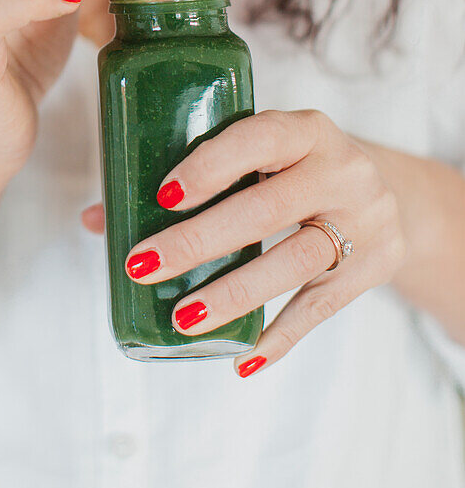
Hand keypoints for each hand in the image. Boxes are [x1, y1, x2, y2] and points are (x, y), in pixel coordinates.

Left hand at [81, 109, 406, 374]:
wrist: (392, 192)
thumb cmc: (295, 169)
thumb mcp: (260, 156)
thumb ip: (190, 179)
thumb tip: (96, 219)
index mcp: (306, 129)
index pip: (258, 139)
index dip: (210, 166)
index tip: (161, 198)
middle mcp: (343, 169)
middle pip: (267, 210)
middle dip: (199, 242)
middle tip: (143, 266)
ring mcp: (366, 219)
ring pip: (295, 262)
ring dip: (233, 296)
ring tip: (183, 320)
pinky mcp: (376, 266)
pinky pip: (322, 307)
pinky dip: (281, 336)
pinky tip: (243, 358)